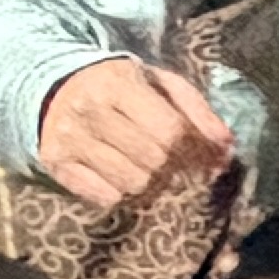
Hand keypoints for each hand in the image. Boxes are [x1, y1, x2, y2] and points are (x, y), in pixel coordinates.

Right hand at [35, 55, 240, 210]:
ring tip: (146, 166)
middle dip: (174, 167)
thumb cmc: (120, 86)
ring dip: (148, 181)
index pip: (169, 129)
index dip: (195, 151)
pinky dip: (118, 192)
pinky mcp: (55, 163)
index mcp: (118, 83)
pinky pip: (103, 196)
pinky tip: (119, 174)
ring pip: (131, 182)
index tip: (207, 159)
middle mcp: (90, 110)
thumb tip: (226, 147)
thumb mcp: (159, 83)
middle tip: (176, 164)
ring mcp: (70, 139)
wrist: (53, 87)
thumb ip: (196, 110)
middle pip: (153, 160)